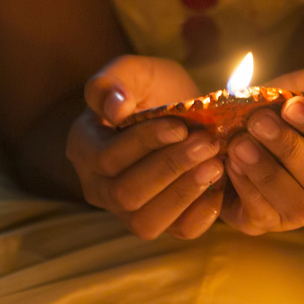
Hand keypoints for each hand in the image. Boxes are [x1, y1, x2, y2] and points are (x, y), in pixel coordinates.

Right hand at [66, 55, 227, 239]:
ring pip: (146, 222)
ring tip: (215, 165)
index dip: (145, 144)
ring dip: (184, 193)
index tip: (180, 126)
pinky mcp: (160, 223)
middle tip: (207, 142)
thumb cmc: (153, 90)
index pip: (107, 157)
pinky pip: (178, 232)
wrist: (182, 114)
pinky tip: (219, 184)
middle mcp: (98, 186)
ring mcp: (126, 211)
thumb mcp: (134, 71)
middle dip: (170, 168)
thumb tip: (114, 111)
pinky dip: (201, 213)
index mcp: (84, 147)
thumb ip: (113, 81)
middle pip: (126, 193)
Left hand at [221, 68, 303, 234]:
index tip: (291, 105)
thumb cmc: (278, 108)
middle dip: (290, 149)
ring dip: (267, 173)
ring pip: (298, 206)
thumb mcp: (301, 87)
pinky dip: (246, 188)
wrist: (236, 131)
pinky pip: (263, 214)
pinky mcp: (269, 223)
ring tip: (239, 144)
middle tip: (258, 121)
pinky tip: (229, 163)